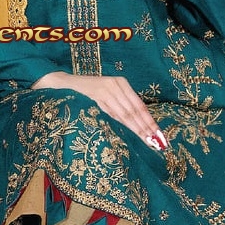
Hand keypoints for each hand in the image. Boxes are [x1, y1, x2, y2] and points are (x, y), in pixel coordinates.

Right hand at [31, 70, 167, 151]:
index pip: (140, 105)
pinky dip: (122, 122)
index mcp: (122, 83)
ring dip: (137, 127)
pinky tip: (130, 131)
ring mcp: (108, 88)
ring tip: (147, 139)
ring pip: (126, 112)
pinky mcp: (98, 93)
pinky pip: (112, 111)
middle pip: (135, 110)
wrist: (66, 83)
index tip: (159, 134)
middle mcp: (117, 84)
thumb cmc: (88, 93)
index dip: (150, 120)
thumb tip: (137, 126)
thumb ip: (120, 107)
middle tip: (156, 141)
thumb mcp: (107, 97)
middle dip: (146, 127)